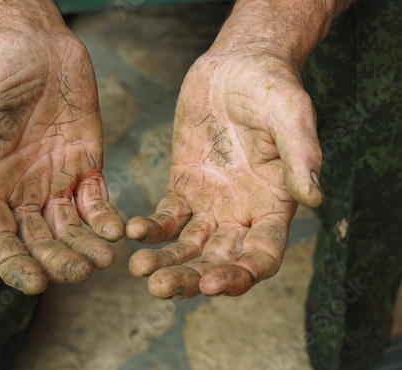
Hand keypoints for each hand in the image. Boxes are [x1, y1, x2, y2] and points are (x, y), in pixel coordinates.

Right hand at [0, 27, 123, 293]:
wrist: (37, 46)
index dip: (13, 263)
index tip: (34, 283)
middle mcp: (23, 191)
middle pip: (39, 239)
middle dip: (58, 260)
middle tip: (80, 273)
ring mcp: (57, 182)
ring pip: (71, 227)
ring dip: (87, 247)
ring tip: (104, 260)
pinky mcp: (87, 167)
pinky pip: (98, 200)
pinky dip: (107, 218)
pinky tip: (118, 230)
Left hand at [126, 48, 321, 298]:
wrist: (237, 66)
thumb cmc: (271, 88)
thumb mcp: (291, 114)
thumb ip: (302, 155)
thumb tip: (314, 199)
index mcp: (274, 206)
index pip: (262, 256)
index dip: (239, 275)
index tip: (211, 283)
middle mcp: (242, 213)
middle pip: (218, 260)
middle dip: (191, 278)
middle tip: (159, 288)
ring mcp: (210, 203)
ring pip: (188, 245)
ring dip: (166, 261)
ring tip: (140, 269)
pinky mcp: (183, 186)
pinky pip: (166, 216)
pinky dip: (151, 228)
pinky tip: (133, 231)